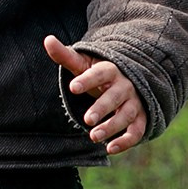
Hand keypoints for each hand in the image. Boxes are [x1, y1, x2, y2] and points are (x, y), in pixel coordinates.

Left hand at [44, 35, 145, 154]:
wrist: (128, 81)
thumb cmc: (99, 74)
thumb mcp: (83, 64)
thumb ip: (65, 56)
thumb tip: (47, 39)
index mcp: (111, 70)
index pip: (100, 73)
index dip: (87, 80)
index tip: (73, 87)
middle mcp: (125, 86)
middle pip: (116, 96)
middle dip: (102, 107)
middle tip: (87, 119)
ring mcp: (134, 103)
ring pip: (126, 115)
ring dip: (112, 126)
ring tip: (93, 137)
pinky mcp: (140, 118)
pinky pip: (137, 130)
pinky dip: (126, 141)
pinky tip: (110, 149)